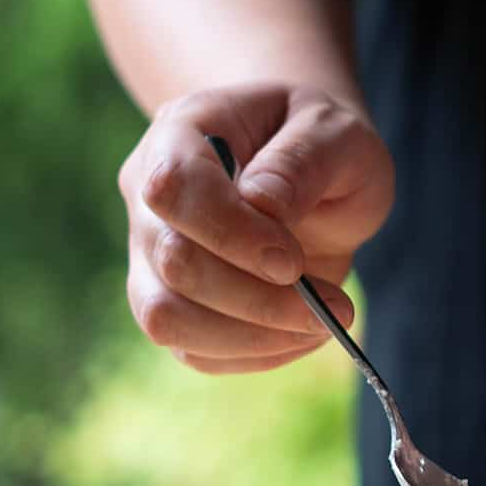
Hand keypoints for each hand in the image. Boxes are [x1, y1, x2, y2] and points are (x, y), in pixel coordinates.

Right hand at [118, 83, 393, 372]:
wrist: (311, 165)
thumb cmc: (319, 140)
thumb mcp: (336, 131)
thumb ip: (303, 160)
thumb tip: (263, 206)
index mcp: (181, 133)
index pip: (173, 187)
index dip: (230, 232)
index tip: (292, 260)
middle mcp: (149, 198)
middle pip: (173, 264)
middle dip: (257, 298)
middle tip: (332, 305)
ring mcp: (151, 257)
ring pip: (167, 318)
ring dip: (252, 335)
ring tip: (321, 324)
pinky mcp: (173, 305)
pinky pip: (193, 350)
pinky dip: (253, 353)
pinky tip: (300, 333)